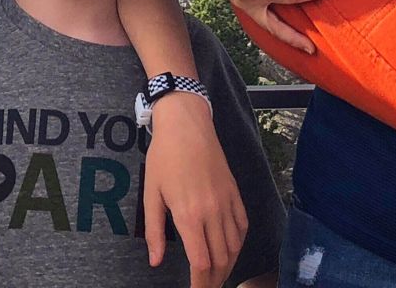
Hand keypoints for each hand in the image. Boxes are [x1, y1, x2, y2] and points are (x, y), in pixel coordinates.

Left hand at [142, 93, 246, 287]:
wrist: (187, 123)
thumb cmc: (164, 156)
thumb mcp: (152, 193)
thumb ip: (155, 231)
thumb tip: (155, 261)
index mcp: (189, 215)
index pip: (201, 262)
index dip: (200, 284)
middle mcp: (212, 212)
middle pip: (221, 259)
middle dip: (214, 280)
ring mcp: (227, 202)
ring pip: (235, 245)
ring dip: (228, 266)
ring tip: (218, 276)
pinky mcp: (235, 192)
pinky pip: (243, 225)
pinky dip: (239, 243)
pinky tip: (231, 249)